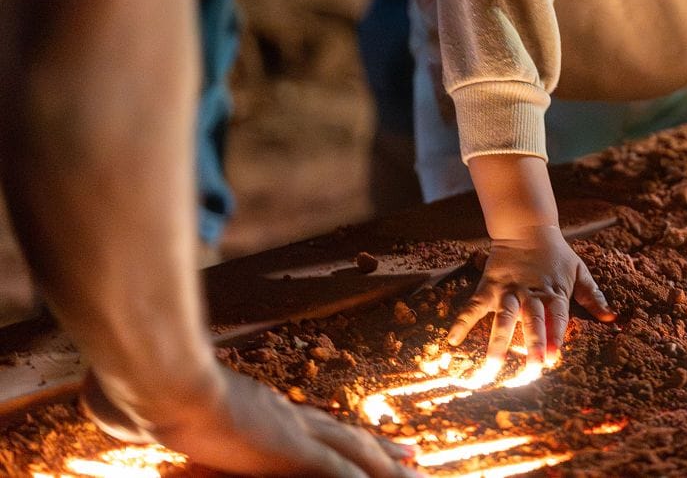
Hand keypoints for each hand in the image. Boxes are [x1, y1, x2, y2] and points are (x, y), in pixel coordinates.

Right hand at [82, 367, 418, 476]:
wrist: (152, 377)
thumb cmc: (136, 387)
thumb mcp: (141, 407)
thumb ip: (145, 413)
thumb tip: (111, 413)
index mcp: (256, 408)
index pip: (309, 425)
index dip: (336, 435)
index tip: (359, 440)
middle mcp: (282, 417)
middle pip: (344, 435)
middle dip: (379, 450)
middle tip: (413, 459)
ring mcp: (287, 433)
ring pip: (354, 453)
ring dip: (385, 467)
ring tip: (417, 477)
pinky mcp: (288, 451)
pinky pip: (338, 472)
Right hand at [445, 226, 615, 367]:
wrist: (527, 228)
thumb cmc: (557, 254)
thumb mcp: (579, 271)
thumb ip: (593, 296)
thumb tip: (612, 318)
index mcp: (555, 292)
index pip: (558, 317)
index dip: (557, 337)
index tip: (556, 358)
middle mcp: (531, 294)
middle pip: (532, 322)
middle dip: (533, 345)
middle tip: (533, 369)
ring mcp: (508, 291)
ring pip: (503, 319)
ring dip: (498, 343)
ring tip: (492, 367)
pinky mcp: (489, 287)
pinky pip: (473, 307)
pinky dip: (462, 323)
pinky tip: (452, 342)